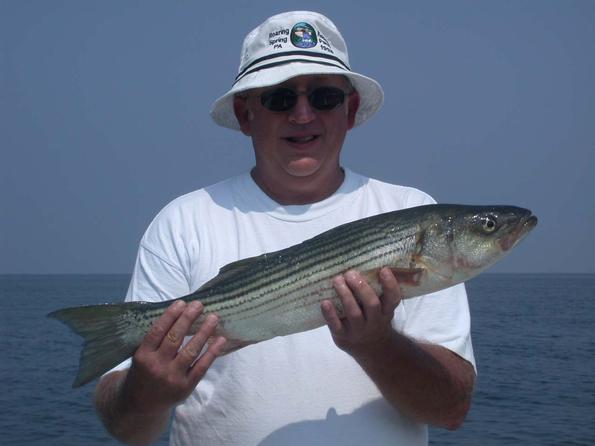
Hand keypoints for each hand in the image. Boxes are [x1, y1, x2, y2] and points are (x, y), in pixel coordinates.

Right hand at [120, 300, 225, 414]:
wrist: (140, 405)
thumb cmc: (143, 372)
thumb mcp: (141, 356)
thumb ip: (155, 340)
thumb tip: (179, 314)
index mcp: (143, 356)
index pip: (157, 331)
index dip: (170, 316)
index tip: (181, 303)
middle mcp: (157, 366)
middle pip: (175, 338)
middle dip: (188, 319)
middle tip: (199, 305)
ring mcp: (172, 378)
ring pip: (190, 351)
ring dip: (204, 332)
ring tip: (213, 318)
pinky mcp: (185, 387)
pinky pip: (201, 367)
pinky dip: (212, 352)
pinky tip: (220, 340)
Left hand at [321, 267, 401, 355]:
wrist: (369, 349)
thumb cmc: (372, 318)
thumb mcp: (381, 309)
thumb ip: (376, 292)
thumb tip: (363, 262)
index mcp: (386, 312)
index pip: (393, 299)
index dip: (390, 285)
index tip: (384, 269)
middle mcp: (375, 322)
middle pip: (372, 304)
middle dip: (361, 287)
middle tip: (350, 273)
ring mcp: (359, 330)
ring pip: (353, 313)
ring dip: (345, 295)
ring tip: (337, 280)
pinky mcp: (343, 336)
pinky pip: (336, 325)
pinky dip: (330, 314)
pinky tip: (325, 302)